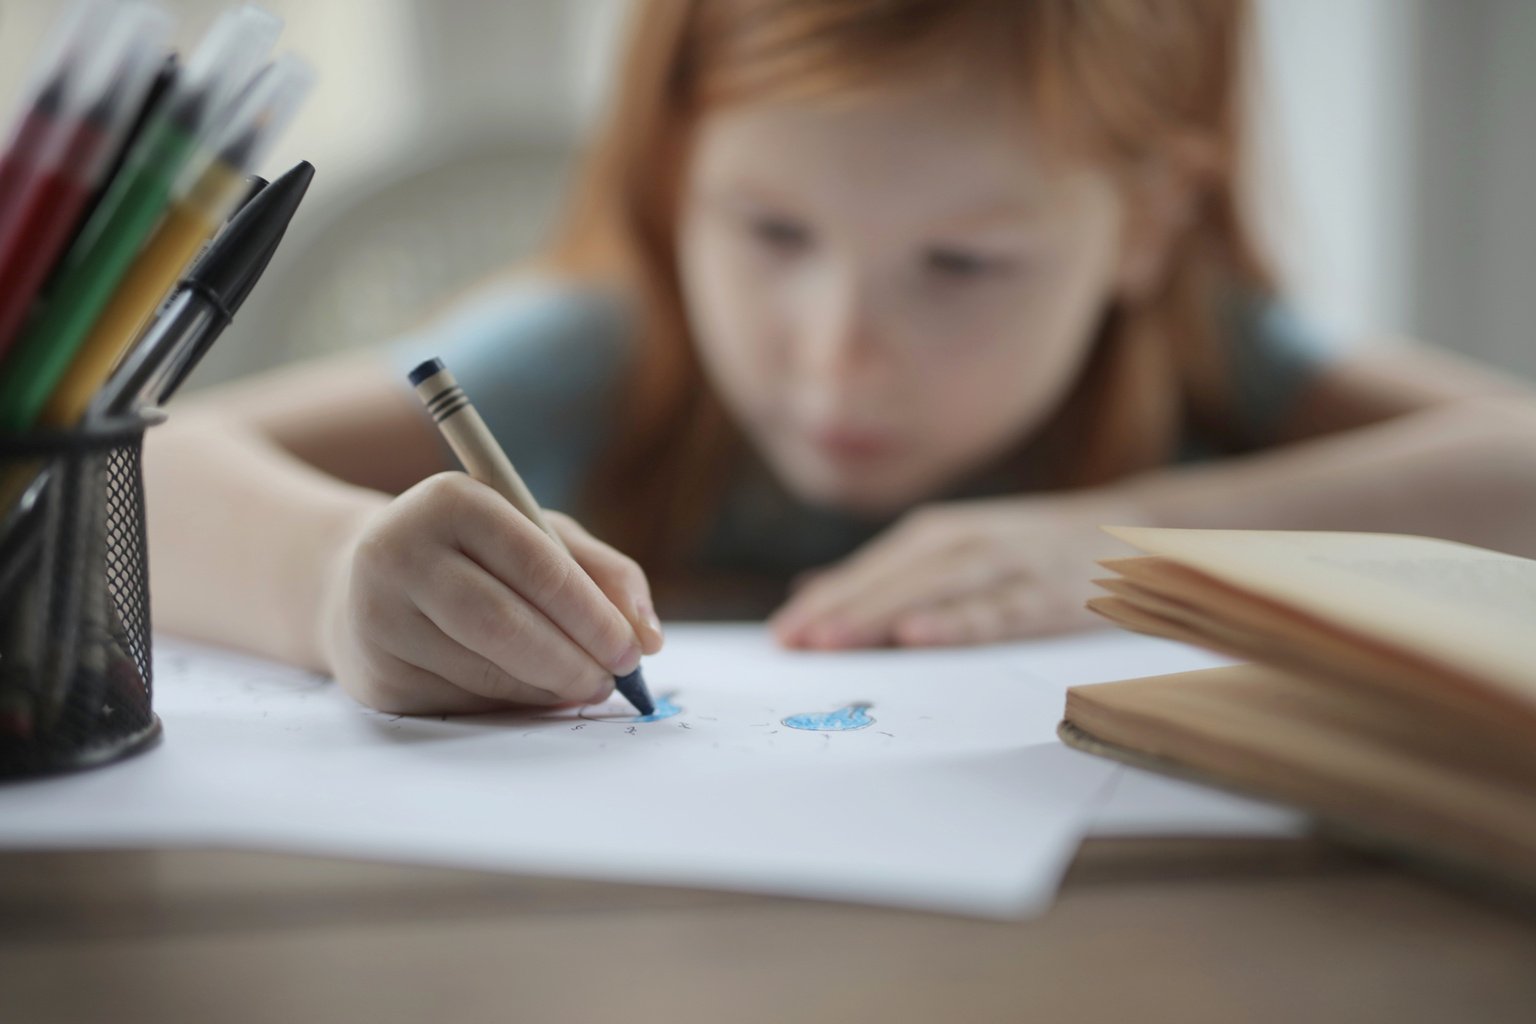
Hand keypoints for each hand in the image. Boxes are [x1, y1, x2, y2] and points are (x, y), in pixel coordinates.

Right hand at [320, 472, 664, 713]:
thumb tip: (649, 635)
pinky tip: (528, 691)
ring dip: (548, 689)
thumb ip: (602, 572)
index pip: (536, 564)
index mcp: (450, 500)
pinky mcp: (374, 677)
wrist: (360, 584)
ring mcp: (377, 617)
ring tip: (581, 685)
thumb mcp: (537, 535)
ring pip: (485, 670)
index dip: (592, 614)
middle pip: (504, 623)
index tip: (634, 650)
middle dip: (573, 661)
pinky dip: (510, 703)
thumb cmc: (474, 554)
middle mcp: (400, 552)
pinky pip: (462, 701)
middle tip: (613, 682)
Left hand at [769, 492, 1143, 648]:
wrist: (1128, 530)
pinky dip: (956, 622)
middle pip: (892, 580)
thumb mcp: (955, 549)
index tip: (780, 635)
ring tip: (833, 642)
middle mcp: (965, 542)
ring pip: (933, 591)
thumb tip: (811, 591)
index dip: (824, 601)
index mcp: (937, 535)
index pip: (869, 570)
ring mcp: (1006, 566)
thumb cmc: (1027, 548)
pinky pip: (994, 612)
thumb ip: (887, 574)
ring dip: (880, 615)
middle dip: (839, 611)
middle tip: (794, 643)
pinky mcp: (1044, 595)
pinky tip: (918, 637)